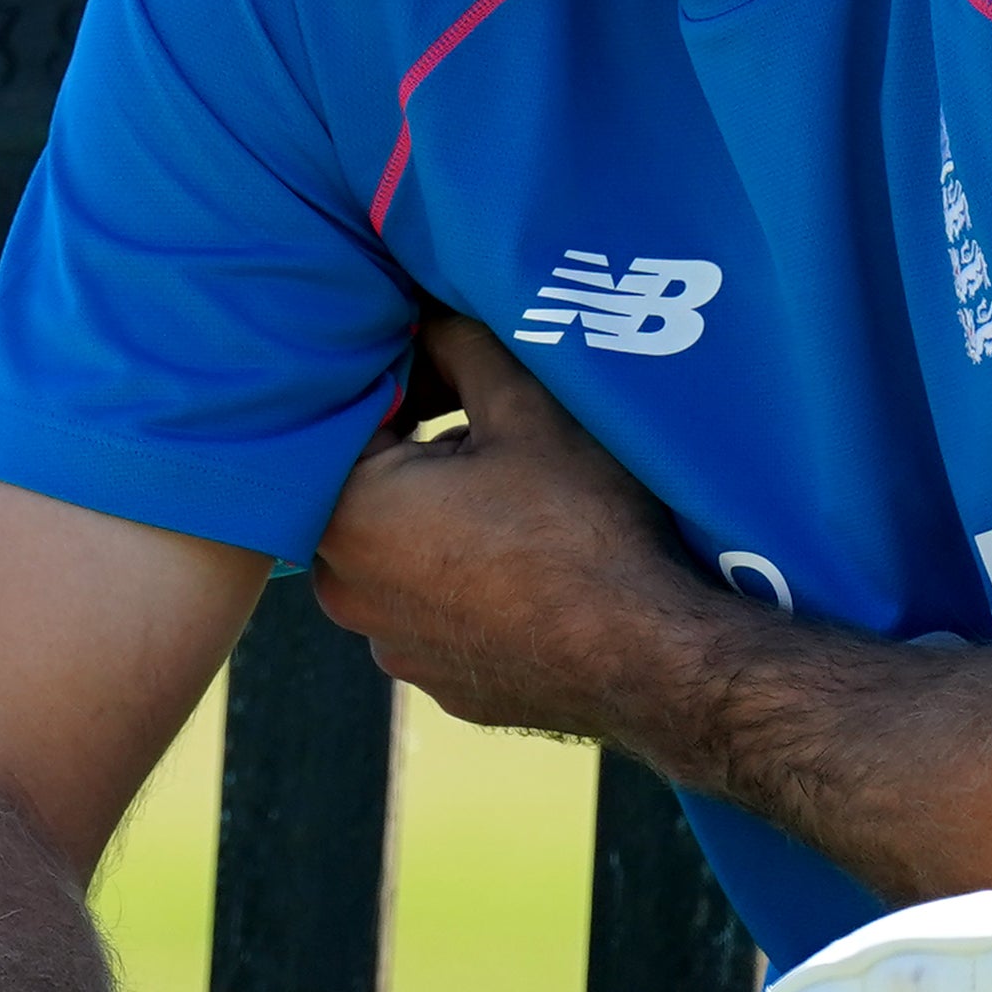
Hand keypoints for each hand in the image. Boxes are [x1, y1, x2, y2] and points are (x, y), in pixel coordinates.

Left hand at [309, 311, 719, 736]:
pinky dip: (464, 580)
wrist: (648, 660)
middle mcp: (342, 589)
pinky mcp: (435, 681)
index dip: (406, 383)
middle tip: (493, 433)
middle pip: (369, 489)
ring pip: (399, 551)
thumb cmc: (583, 528)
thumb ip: (460, 344)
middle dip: (419, 452)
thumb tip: (427, 310)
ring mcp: (388, 645)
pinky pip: (434, 609)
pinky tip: (526, 565)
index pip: (351, 419)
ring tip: (518, 502)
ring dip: (439, 518)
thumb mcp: (526, 409)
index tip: (456, 373)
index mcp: (343, 512)